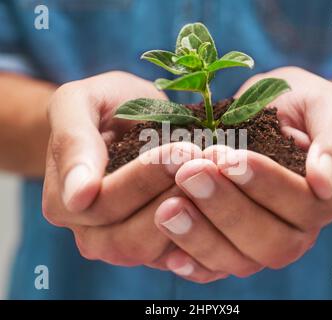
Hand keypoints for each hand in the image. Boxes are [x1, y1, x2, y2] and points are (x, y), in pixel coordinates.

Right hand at [43, 71, 200, 267]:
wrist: (125, 118)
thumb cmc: (103, 107)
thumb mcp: (79, 104)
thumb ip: (73, 143)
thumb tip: (78, 195)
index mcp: (65, 204)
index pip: (103, 204)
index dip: (143, 179)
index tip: (180, 150)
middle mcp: (93, 234)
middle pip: (132, 235)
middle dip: (171, 194)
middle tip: (205, 160)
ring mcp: (126, 244)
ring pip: (159, 249)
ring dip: (193, 213)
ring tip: (217, 175)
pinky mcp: (156, 248)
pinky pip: (181, 255)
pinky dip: (205, 231)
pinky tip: (224, 199)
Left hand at [153, 67, 331, 282]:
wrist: (273, 112)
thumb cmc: (298, 105)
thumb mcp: (324, 105)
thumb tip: (324, 183)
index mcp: (325, 199)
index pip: (301, 202)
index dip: (265, 184)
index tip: (228, 158)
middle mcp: (298, 230)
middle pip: (270, 240)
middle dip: (227, 208)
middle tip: (190, 173)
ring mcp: (264, 244)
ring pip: (241, 259)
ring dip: (203, 235)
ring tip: (168, 206)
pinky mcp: (234, 248)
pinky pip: (217, 268)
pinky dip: (194, 264)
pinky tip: (169, 254)